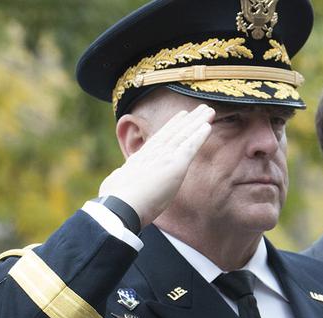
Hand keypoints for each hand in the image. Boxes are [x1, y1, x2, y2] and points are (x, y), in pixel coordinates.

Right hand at [99, 104, 213, 226]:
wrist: (119, 205)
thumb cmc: (115, 203)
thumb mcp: (115, 186)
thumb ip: (120, 182)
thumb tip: (114, 183)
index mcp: (140, 160)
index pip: (158, 140)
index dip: (170, 127)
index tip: (180, 117)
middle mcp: (152, 154)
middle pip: (173, 133)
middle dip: (187, 120)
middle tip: (200, 108)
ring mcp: (163, 157)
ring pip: (184, 135)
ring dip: (197, 121)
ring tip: (208, 110)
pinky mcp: (175, 164)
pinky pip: (190, 146)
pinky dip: (200, 136)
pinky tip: (208, 126)